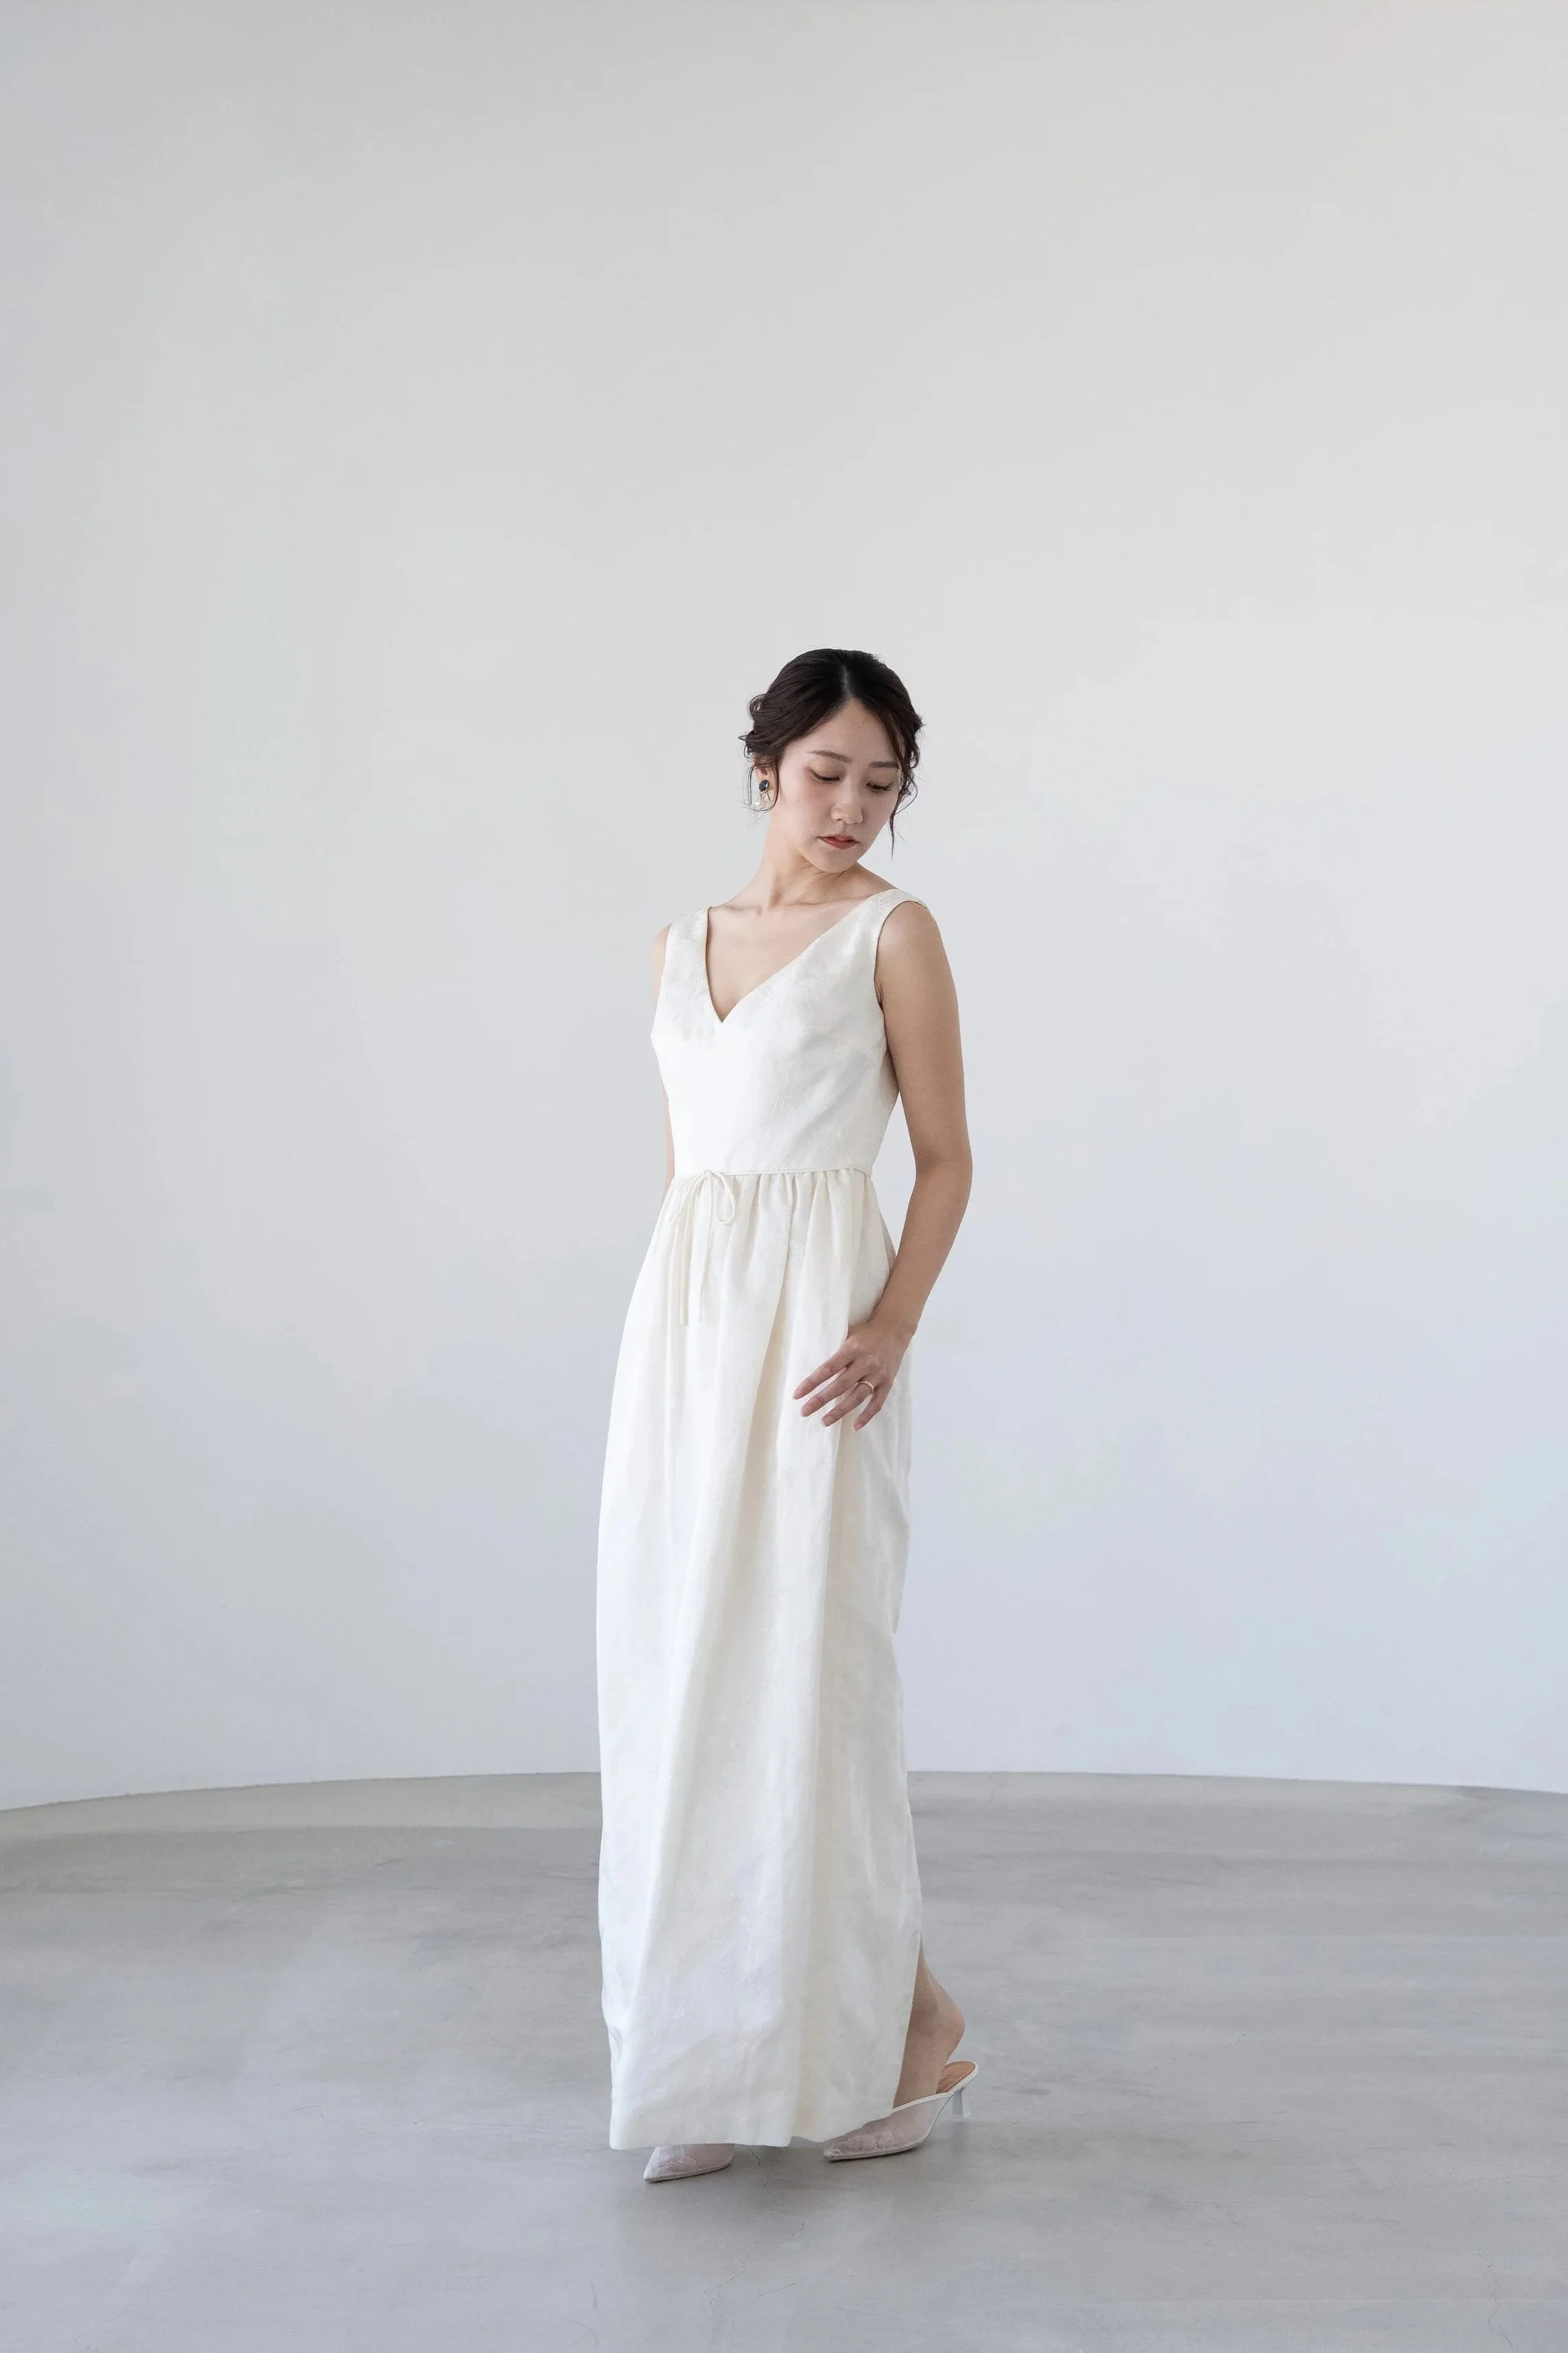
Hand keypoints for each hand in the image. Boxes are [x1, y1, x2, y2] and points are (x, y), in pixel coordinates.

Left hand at [793, 1318, 909, 1429]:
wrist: (895, 1329)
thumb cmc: (866, 1332)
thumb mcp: (848, 1334)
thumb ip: (836, 1352)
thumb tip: (816, 1369)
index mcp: (852, 1349)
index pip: (828, 1369)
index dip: (812, 1383)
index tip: (797, 1394)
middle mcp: (865, 1363)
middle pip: (840, 1385)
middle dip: (820, 1400)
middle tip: (804, 1412)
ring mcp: (877, 1375)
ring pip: (857, 1397)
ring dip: (840, 1411)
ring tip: (825, 1421)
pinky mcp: (888, 1383)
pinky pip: (877, 1403)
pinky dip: (866, 1416)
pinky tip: (855, 1426)